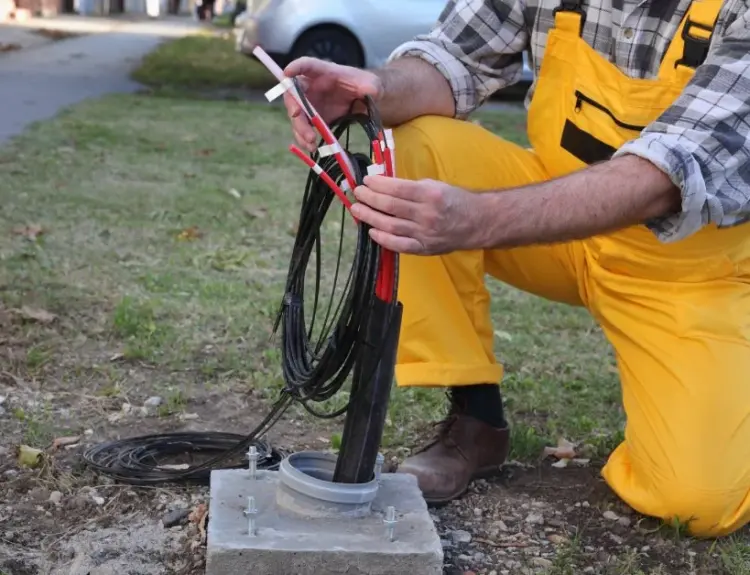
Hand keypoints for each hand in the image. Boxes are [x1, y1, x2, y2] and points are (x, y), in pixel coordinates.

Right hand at [282, 57, 382, 152]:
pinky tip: (312, 148)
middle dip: (294, 108)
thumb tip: (371, 91)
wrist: (364, 101)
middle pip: (294, 95)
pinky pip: (303, 129)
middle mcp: (312, 87)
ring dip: (299, 129)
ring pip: (296, 116)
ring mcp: (311, 104)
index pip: (307, 65)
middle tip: (297, 118)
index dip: (296, 67)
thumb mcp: (370, 84)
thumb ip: (370, 86)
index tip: (288, 72)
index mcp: (324, 72)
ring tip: (310, 142)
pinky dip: (304, 139)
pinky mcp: (313, 120)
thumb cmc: (364, 85)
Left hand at [350, 176, 481, 254]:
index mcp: (430, 194)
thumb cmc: (455, 201)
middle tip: (357, 193)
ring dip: (370, 217)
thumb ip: (412, 187)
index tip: (366, 180)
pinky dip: (384, 239)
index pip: (397, 188)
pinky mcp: (424, 248)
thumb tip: (384, 185)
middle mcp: (426, 214)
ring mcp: (425, 233)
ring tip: (357, 210)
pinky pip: (400, 245)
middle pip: (390, 206)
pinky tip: (372, 231)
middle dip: (370, 198)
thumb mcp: (436, 185)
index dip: (378, 184)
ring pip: (391, 226)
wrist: (478, 222)